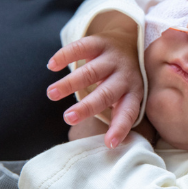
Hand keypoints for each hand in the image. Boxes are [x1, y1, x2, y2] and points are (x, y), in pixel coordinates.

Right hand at [47, 13, 143, 148]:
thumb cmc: (123, 79)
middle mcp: (125, 75)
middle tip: (69, 118)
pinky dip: (66, 56)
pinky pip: (82, 47)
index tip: (109, 144)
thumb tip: (106, 146)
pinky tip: (52, 66)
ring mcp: (112, 58)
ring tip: (51, 94)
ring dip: (70, 83)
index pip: (128, 113)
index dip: (119, 128)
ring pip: (92, 72)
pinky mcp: (99, 42)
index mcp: (133, 92)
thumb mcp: (128, 95)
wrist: (130, 42)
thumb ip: (117, 114)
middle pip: (107, 93)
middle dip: (88, 106)